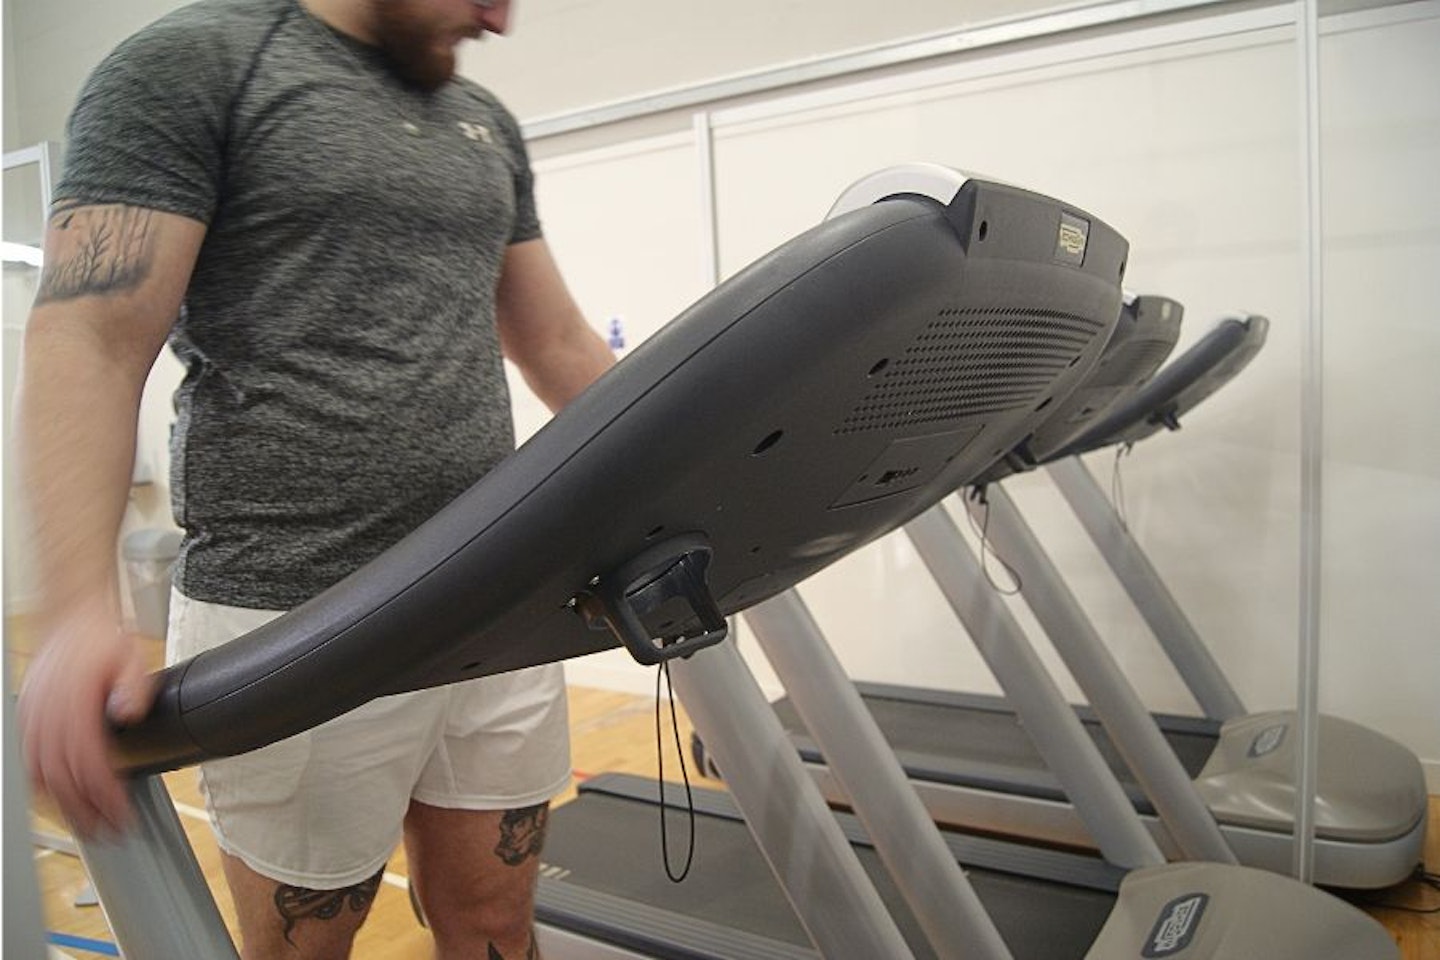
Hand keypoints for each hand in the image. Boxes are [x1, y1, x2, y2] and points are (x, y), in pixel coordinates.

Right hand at [18, 604, 157, 838]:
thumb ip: (133, 686)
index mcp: (75, 705)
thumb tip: (129, 713)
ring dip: (64, 807)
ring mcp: (34, 720)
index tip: (122, 816)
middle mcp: (50, 717)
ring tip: (86, 828)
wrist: (69, 621)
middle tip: (108, 834)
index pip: (90, 763)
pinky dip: (41, 788)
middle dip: (86, 812)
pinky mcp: (28, 721)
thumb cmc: (100, 641)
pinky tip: (56, 802)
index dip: (105, 795)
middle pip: (64, 778)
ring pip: (43, 776)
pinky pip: (28, 763)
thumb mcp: (130, 656)